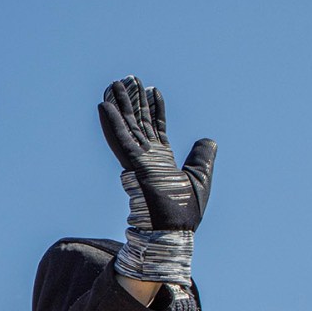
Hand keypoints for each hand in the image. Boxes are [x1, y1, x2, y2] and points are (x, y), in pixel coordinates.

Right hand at [97, 77, 216, 232]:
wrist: (173, 231)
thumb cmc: (183, 212)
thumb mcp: (201, 177)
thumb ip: (202, 157)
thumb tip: (208, 139)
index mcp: (161, 160)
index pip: (156, 127)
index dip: (155, 109)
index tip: (153, 90)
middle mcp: (147, 156)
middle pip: (138, 121)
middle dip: (133, 101)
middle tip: (128, 79)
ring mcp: (137, 159)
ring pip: (126, 125)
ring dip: (119, 104)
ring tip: (114, 84)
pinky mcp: (132, 163)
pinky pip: (120, 139)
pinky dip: (111, 122)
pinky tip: (104, 105)